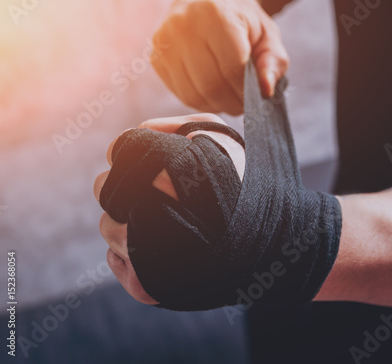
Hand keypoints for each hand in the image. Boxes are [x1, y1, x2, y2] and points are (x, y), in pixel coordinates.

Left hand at [93, 113, 244, 303]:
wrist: (267, 245)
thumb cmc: (241, 187)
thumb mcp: (220, 138)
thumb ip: (173, 127)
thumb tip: (132, 135)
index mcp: (171, 169)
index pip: (123, 147)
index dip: (133, 152)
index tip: (152, 161)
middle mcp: (152, 212)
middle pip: (105, 186)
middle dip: (127, 187)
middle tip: (160, 194)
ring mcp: (145, 254)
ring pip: (107, 225)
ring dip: (128, 222)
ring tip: (169, 224)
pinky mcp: (143, 285)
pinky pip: (113, 258)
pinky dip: (132, 252)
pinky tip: (165, 248)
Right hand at [151, 0, 288, 114]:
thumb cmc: (240, 19)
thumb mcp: (267, 34)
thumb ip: (273, 61)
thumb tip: (266, 90)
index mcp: (215, 14)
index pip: (232, 68)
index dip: (247, 89)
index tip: (256, 94)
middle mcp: (184, 25)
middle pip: (211, 85)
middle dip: (232, 102)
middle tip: (243, 103)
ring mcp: (166, 43)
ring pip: (194, 94)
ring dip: (217, 105)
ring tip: (230, 98)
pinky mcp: (157, 58)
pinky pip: (181, 94)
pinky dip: (201, 101)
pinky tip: (213, 92)